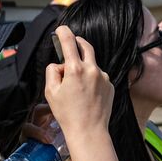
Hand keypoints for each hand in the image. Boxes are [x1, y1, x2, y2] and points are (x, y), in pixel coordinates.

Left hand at [23, 106, 73, 160]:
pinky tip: (79, 112)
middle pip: (38, 111)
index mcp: (30, 139)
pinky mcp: (59, 118)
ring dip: (59, 107)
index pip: (28, 129)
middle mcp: (38, 126)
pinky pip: (60, 109)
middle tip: (61, 119)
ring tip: (72, 111)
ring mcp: (49, 120)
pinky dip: (68, 109)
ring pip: (51, 107)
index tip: (48, 141)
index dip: (36, 132)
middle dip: (48, 112)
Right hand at [45, 26, 112, 142]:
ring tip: (76, 87)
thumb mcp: (50, 92)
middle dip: (77, 41)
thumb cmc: (67, 114)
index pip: (68, 42)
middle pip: (85, 46)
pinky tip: (87, 95)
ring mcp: (104, 77)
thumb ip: (53, 71)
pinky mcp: (110, 85)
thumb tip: (60, 64)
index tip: (61, 29)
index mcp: (75, 69)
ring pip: (91, 64)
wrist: (89, 131)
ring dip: (83, 67)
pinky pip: (99, 77)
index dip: (63, 32)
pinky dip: (92, 79)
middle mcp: (92, 69)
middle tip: (71, 43)